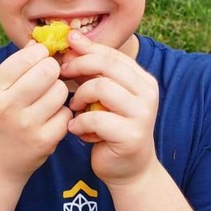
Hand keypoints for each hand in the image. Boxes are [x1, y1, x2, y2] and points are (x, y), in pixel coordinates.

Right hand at [0, 41, 71, 184]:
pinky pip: (66, 114)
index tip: (40, 61)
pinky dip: (62, 114)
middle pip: (49, 70)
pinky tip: (50, 119)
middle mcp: (7, 106)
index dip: (40, 55)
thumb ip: (15, 66)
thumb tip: (40, 42)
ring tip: (47, 101)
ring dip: (58, 93)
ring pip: (61, 91)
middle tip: (48, 79)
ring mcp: (27, 125)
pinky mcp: (45, 141)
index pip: (28, 56)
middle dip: (53, 71)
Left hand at [61, 30, 159, 186]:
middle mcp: (147, 93)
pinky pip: (96, 118)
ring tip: (73, 108)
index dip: (87, 49)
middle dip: (80, 66)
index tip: (66, 49)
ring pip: (101, 87)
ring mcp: (142, 114)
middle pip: (107, 65)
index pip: (113, 54)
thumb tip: (72, 40)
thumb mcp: (103, 97)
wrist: (128, 169)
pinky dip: (80, 122)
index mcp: (143, 80)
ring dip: (79, 96)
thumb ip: (93, 72)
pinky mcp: (131, 135)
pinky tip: (76, 129)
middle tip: (62, 74)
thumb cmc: (111, 129)